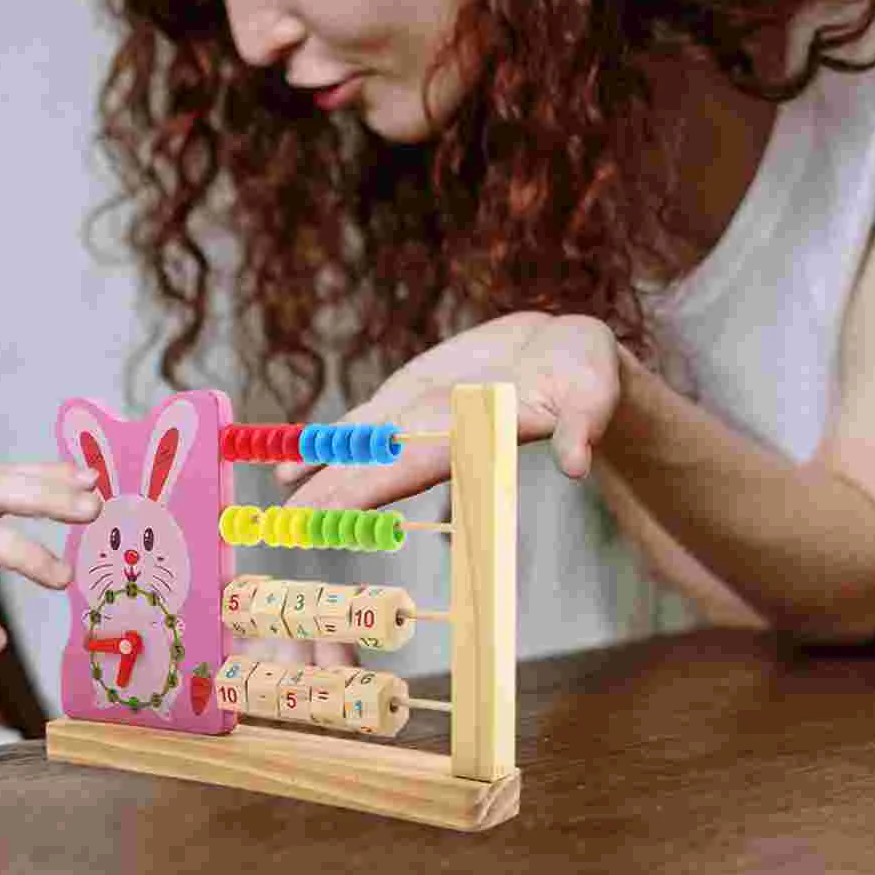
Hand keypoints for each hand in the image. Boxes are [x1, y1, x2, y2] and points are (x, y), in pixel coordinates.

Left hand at [276, 313, 621, 512]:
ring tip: (280, 493)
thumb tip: (578, 464)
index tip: (331, 514)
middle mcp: (437, 437)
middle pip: (377, 469)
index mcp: (472, 439)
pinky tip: (291, 459)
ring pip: (359, 449)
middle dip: (332, 493)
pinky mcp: (409, 396)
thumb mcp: (593, 395)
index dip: (370, 490)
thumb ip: (582, 427)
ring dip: (321, 471)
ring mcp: (417, 418)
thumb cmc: (587, 376)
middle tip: (284, 522)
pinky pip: (360, 422)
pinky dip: (328, 440)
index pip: (413, 469)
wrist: (566, 352)